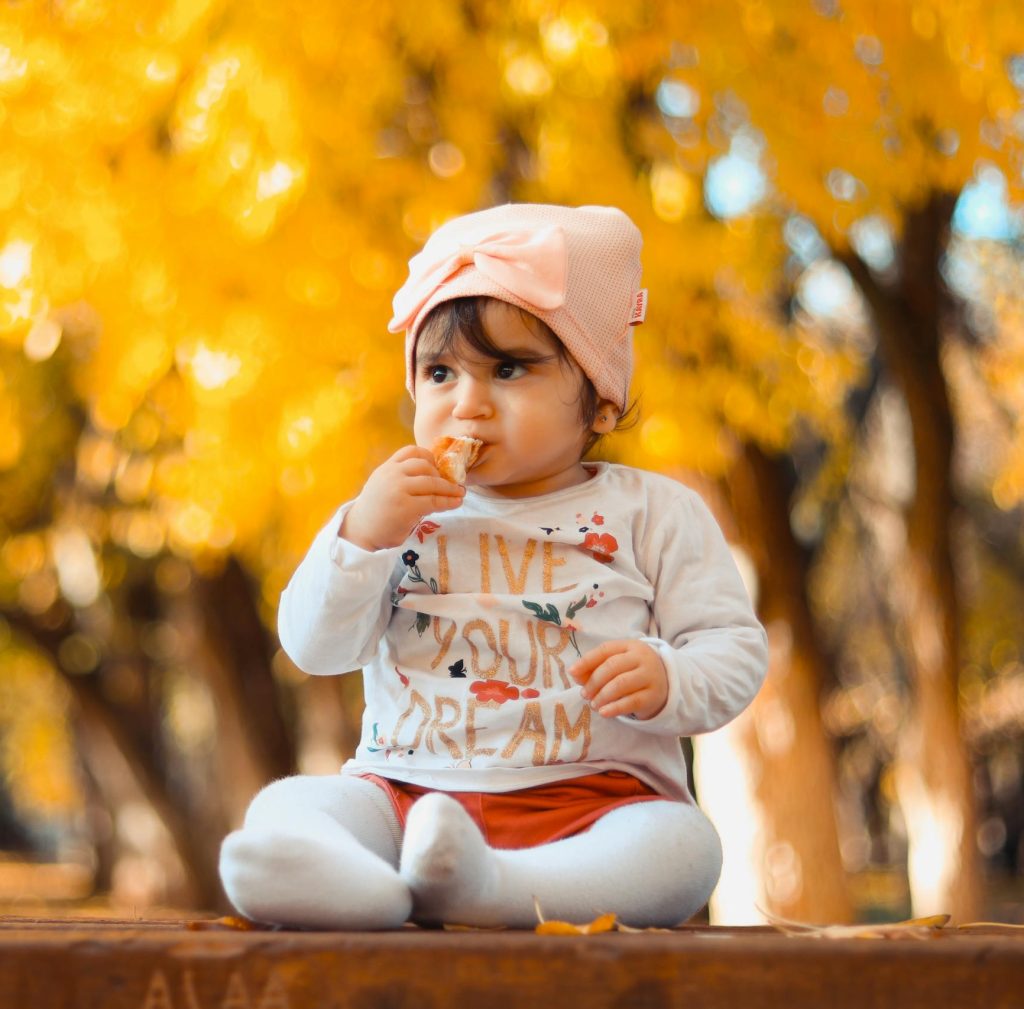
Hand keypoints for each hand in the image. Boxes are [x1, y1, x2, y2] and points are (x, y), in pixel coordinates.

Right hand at [340, 446, 464, 550]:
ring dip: (450, 488)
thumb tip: (434, 476)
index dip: (429, 456)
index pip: (411, 451)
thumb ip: (402, 478)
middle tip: (451, 484)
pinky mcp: (406, 507)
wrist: (360, 532)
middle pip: (425, 465)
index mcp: (387, 468)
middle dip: (441, 475)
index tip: (437, 467)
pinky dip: (448, 501)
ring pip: (432, 482)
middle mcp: (392, 475)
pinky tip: (456, 503)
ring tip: (459, 493)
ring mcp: (399, 490)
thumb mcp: (384, 486)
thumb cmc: (376, 511)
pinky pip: (434, 501)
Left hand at [569, 640, 668, 720]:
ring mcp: (650, 676)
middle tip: (584, 694)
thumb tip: (575, 674)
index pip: (605, 650)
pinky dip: (614, 708)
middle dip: (594, 681)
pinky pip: (631, 701)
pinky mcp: (653, 695)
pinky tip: (603, 712)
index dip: (587, 661)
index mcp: (630, 646)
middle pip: (612, 667)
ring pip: (621, 684)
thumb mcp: (616, 666)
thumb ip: (594, 668)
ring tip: (593, 704)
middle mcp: (642, 658)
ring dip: (602, 696)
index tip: (572, 672)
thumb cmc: (633, 672)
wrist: (666, 684)